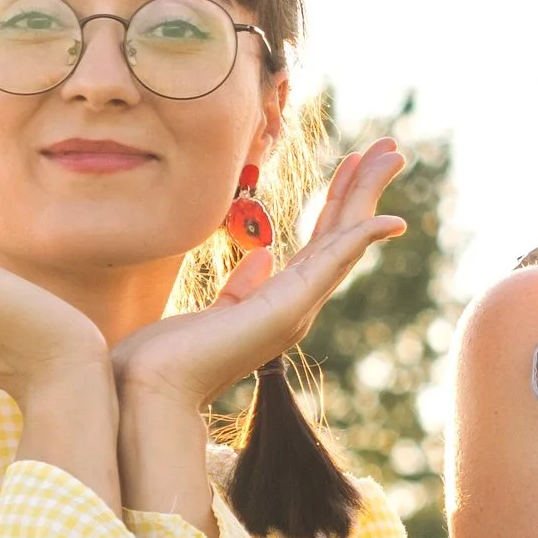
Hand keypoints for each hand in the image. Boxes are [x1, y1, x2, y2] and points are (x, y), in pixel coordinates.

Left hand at [111, 143, 408, 409]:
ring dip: (368, 196)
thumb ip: (241, 288)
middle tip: (391, 148)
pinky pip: (333, 264)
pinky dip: (362, 239)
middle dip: (365, 188)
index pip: (320, 241)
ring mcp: (296, 309)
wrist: (145, 389)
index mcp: (280, 304)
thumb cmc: (165, 358)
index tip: (354, 162)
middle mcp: (297, 306)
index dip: (338, 200)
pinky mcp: (287, 309)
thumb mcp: (209, 313)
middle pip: (342, 234)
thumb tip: (263, 255)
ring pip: (344, 239)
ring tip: (391, 154)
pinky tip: (388, 217)